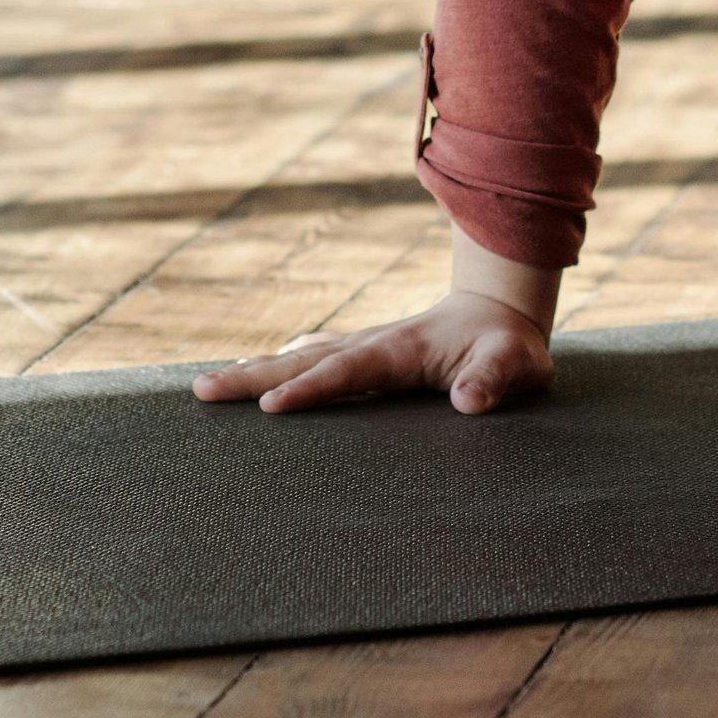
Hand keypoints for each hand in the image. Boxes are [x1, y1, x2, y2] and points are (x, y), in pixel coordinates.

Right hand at [188, 290, 552, 416]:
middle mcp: (372, 344)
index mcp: (400, 350)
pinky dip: (278, 367)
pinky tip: (254, 372)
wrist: (502, 307)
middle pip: (303, 360)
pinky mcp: (364, 354)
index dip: (310, 390)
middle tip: (201, 391)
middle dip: (252, 377)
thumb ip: (494, 379)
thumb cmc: (510, 345)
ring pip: (299, 358)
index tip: (268, 409)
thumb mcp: (516, 363)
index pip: (346, 372)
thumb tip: (468, 400)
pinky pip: (312, 360)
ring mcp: (364, 346)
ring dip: (254, 370)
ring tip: (205, 385)